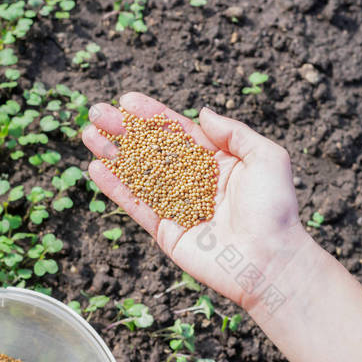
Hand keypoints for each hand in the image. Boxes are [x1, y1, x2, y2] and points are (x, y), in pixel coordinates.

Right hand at [82, 92, 307, 308]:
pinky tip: (97, 168)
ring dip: (113, 154)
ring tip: (88, 134)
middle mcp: (194, 180)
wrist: (269, 261)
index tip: (127, 101)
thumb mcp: (266, 157)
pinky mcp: (166, 230)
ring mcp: (178, 205)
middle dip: (124, 131)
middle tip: (97, 112)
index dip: (152, 116)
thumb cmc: (274, 208)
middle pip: (152, 149)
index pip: (178, 132)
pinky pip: (137, 204)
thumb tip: (202, 113)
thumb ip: (233, 132)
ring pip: (139, 174)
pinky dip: (116, 187)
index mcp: (217, 161)